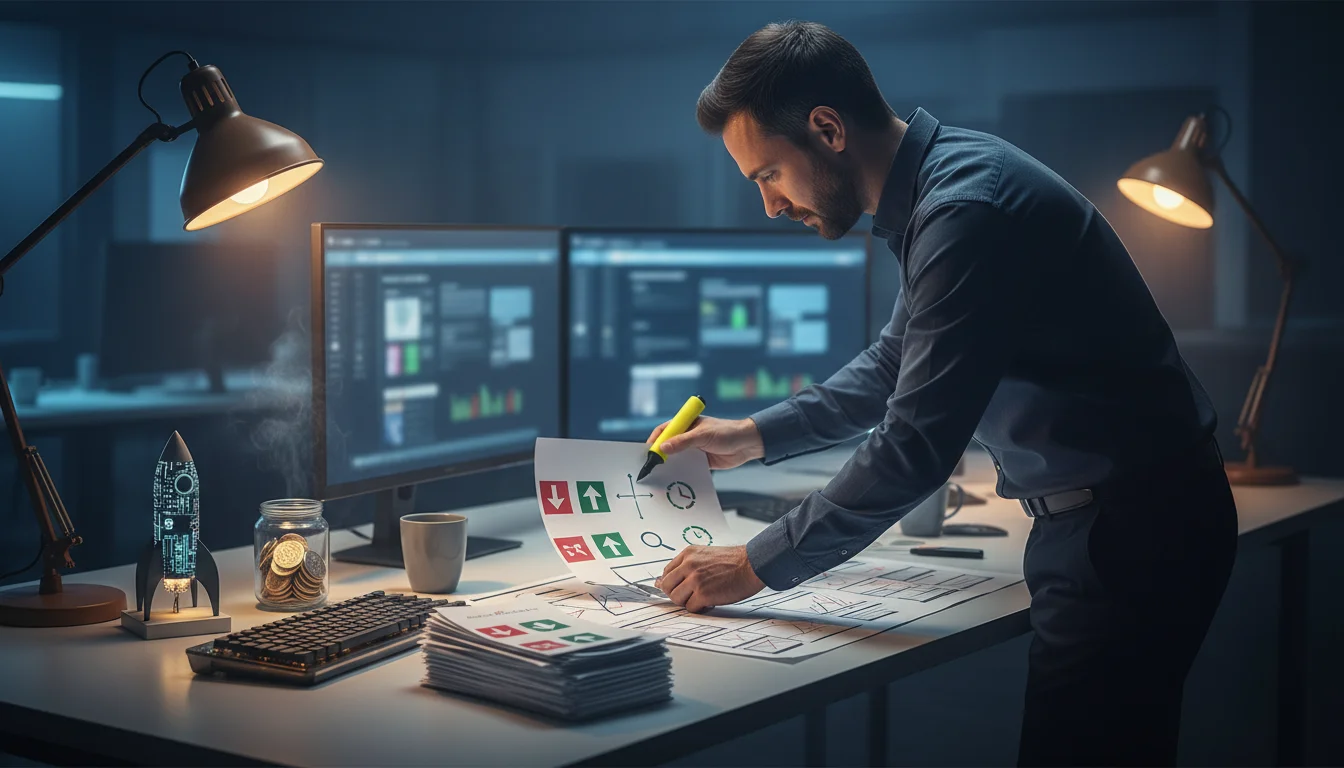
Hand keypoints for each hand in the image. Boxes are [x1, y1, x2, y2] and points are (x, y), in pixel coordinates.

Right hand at [645, 416, 763, 469]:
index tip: (649, 452)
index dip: (655, 440)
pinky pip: (687, 467)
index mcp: (686, 424)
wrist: (748, 444)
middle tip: (651, 466)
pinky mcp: (701, 460)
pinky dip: (681, 472)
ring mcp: (694, 449)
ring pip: (677, 457)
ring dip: (670, 465)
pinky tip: (676, 479)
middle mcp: (688, 436)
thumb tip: (664, 447)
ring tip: (661, 476)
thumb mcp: (703, 436)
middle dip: (660, 455)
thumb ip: (683, 442)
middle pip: (668, 445)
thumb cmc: (727, 432)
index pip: (665, 430)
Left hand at [656, 545, 764, 612]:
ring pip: (676, 599)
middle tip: (690, 595)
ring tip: (701, 598)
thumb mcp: (706, 555)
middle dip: (676, 594)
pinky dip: (698, 608)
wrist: (752, 565)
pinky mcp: (703, 594)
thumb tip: (665, 580)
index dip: (672, 583)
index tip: (678, 588)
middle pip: (667, 586)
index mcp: (688, 554)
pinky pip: (690, 608)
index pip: (666, 572)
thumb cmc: (734, 562)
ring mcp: (695, 579)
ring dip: (687, 602)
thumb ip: (688, 565)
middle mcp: (689, 565)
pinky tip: (709, 602)